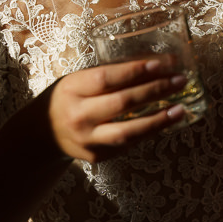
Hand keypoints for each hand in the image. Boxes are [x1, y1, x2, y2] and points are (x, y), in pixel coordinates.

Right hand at [45, 56, 186, 162]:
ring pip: (128, 131)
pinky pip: (127, 144)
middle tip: (179, 81)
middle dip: (155, 91)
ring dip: (158, 120)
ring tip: (180, 109)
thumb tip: (153, 65)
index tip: (161, 64)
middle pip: (122, 103)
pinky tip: (163, 122)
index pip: (107, 78)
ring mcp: (88, 140)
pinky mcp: (97, 156)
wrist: (42, 134)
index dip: (135, 71)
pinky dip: (147, 132)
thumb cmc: (67, 99)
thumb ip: (106, 76)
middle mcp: (79, 116)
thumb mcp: (77, 81)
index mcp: (72, 89)